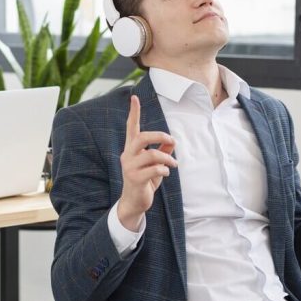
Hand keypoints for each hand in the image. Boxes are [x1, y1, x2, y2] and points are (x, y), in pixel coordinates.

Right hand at [118, 96, 177, 230]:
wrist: (134, 203)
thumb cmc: (145, 180)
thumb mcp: (155, 164)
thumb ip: (162, 151)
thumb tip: (172, 141)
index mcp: (131, 149)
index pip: (131, 127)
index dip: (133, 113)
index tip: (134, 98)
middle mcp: (128, 155)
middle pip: (141, 137)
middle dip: (159, 135)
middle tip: (171, 139)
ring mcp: (130, 167)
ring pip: (152, 154)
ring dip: (167, 158)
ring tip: (173, 164)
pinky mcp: (135, 178)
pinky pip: (154, 169)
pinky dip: (164, 170)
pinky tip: (165, 173)